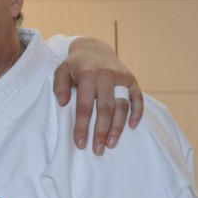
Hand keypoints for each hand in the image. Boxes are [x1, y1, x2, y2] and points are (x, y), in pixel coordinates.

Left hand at [53, 37, 143, 154]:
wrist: (94, 48)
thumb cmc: (75, 64)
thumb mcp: (61, 70)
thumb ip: (59, 86)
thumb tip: (64, 104)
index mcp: (87, 76)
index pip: (85, 106)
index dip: (83, 126)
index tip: (81, 143)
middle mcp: (106, 77)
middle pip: (105, 110)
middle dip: (101, 132)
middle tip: (98, 150)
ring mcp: (121, 78)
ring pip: (122, 107)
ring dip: (118, 128)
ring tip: (111, 144)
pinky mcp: (131, 79)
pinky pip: (137, 98)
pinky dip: (137, 113)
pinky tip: (132, 127)